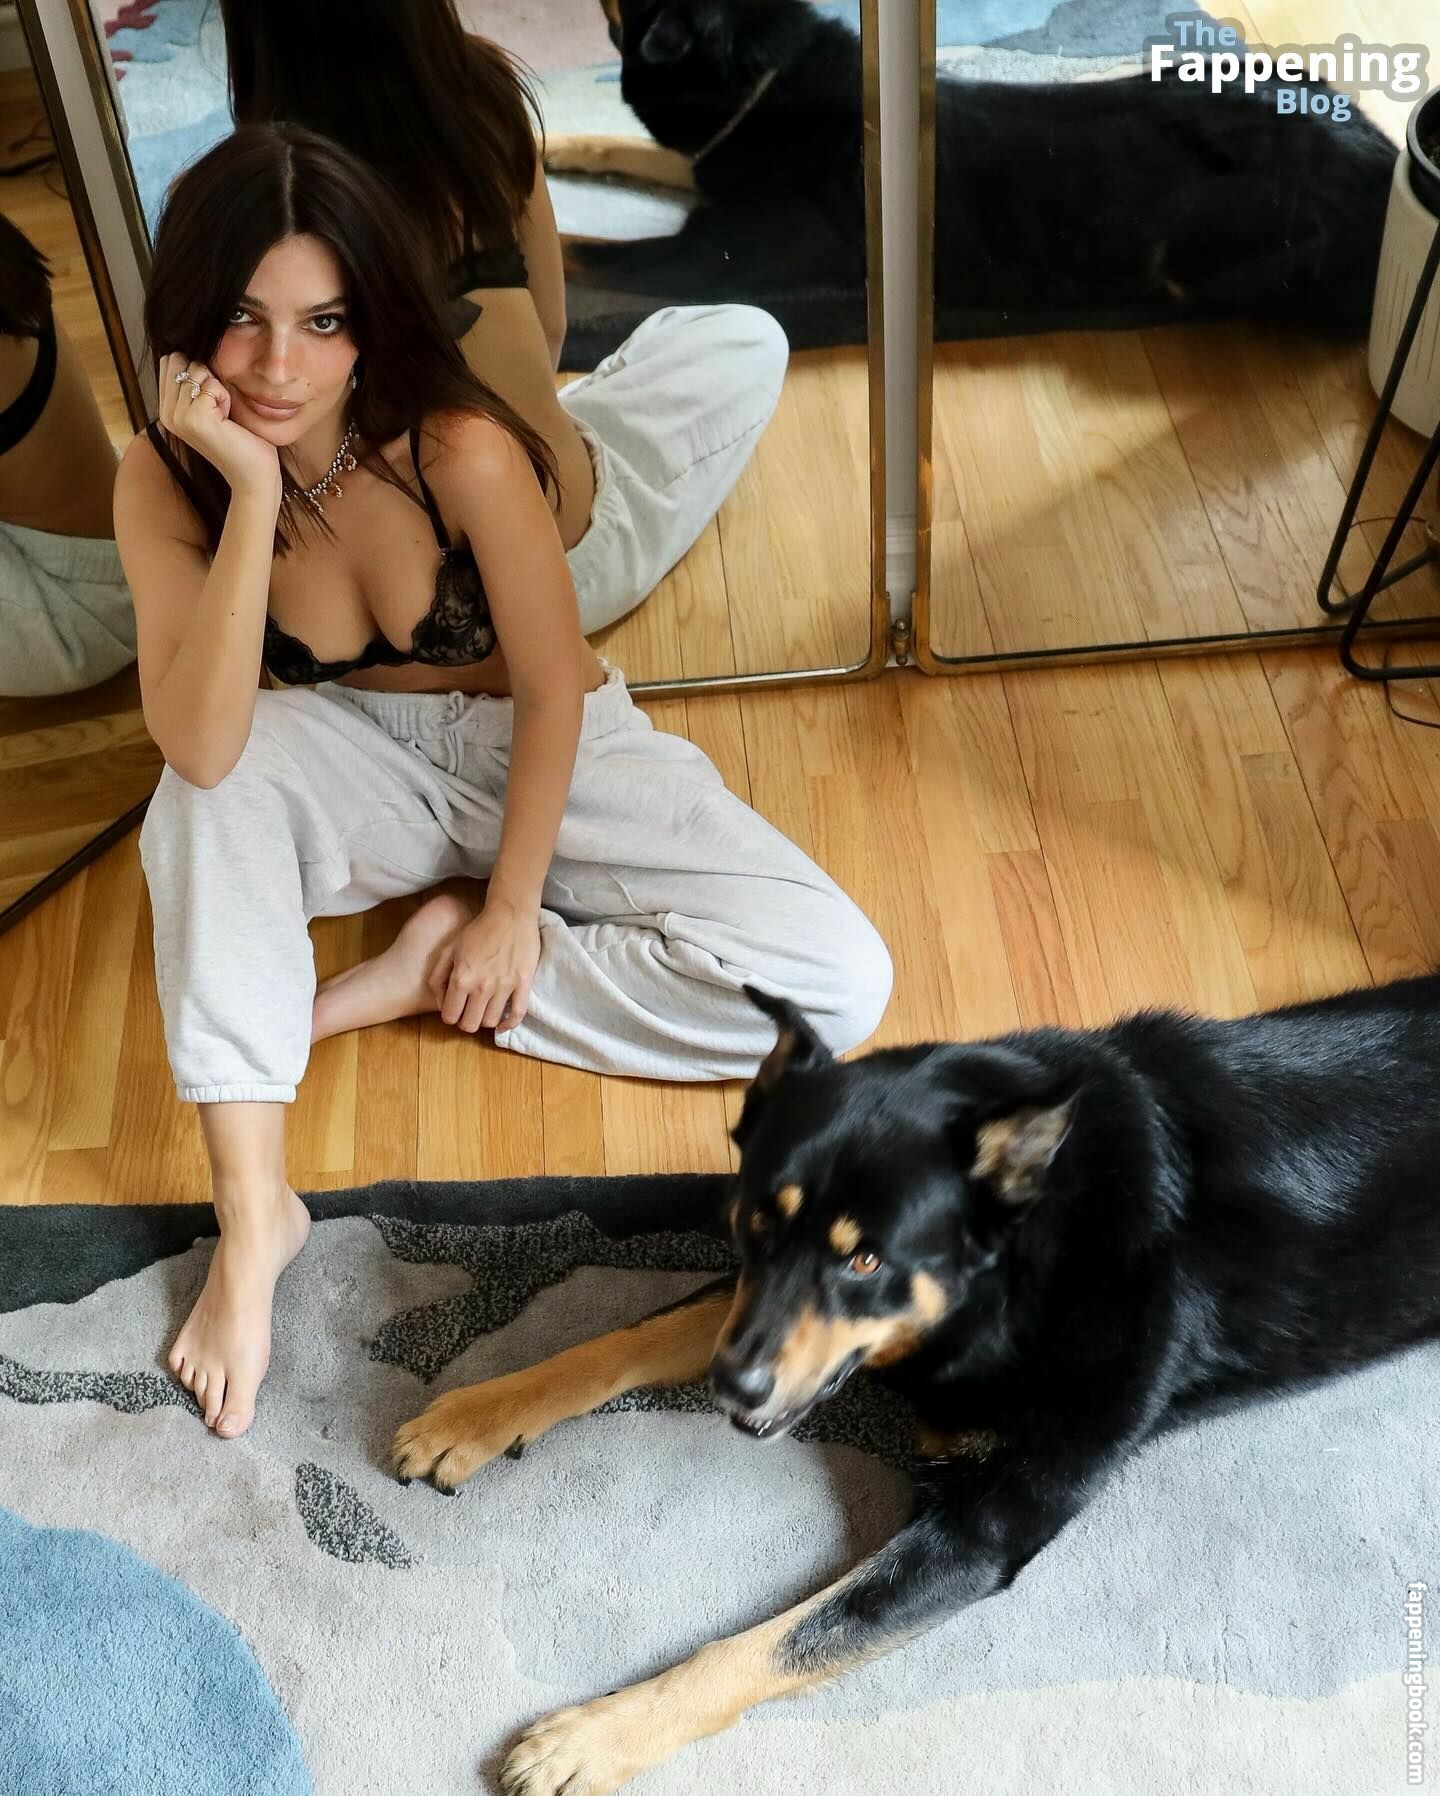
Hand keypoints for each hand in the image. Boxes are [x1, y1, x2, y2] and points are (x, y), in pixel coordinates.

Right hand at [156, 351, 280, 499]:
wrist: (254, 475)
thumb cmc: (241, 439)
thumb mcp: (213, 406)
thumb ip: (196, 381)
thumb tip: (191, 345)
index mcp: (167, 409)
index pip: (172, 360)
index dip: (199, 371)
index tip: (213, 402)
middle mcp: (166, 413)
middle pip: (181, 360)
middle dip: (207, 377)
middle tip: (220, 409)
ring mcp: (177, 417)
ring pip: (196, 369)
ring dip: (218, 388)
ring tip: (225, 417)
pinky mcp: (194, 419)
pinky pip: (211, 384)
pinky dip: (225, 397)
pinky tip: (228, 421)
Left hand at [428, 895, 539, 1033]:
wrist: (509, 914)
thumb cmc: (477, 930)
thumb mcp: (449, 949)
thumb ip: (438, 976)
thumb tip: (440, 1002)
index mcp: (461, 978)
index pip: (450, 1017)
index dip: (450, 1016)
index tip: (455, 1009)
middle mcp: (481, 987)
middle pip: (470, 1025)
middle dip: (466, 1022)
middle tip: (469, 1012)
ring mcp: (504, 987)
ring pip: (491, 1022)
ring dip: (485, 1020)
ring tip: (485, 1010)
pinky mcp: (523, 984)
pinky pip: (517, 1015)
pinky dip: (509, 1024)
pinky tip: (503, 1023)